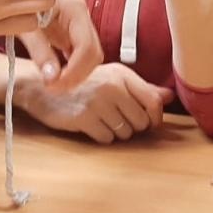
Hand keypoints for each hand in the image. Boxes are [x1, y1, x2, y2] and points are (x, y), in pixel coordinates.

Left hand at [16, 0, 101, 92]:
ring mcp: (80, 24)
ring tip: (54, 83)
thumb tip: (52, 78)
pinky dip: (72, 68)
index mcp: (74, 9)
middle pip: (93, 53)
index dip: (75, 71)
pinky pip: (81, 54)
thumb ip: (40, 51)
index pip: (86, 46)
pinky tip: (57, 75)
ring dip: (76, 74)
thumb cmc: (19, 2)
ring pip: (90, 56)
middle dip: (77, 75)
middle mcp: (82, 15)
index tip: (57, 85)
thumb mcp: (25, 27)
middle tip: (55, 88)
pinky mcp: (74, 32)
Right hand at [19, 61, 173, 143]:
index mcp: (122, 74)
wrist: (43, 87)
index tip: (148, 123)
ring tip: (102, 121)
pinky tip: (91, 126)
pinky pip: (106, 138)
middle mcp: (112, 86)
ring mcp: (97, 102)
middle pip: (141, 122)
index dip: (154, 118)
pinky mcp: (84, 117)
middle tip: (117, 120)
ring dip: (116, 133)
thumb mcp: (112, 79)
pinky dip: (101, 137)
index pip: (153, 102)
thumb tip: (169, 97)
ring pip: (125, 133)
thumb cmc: (82, 84)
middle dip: (133, 127)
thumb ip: (142, 89)